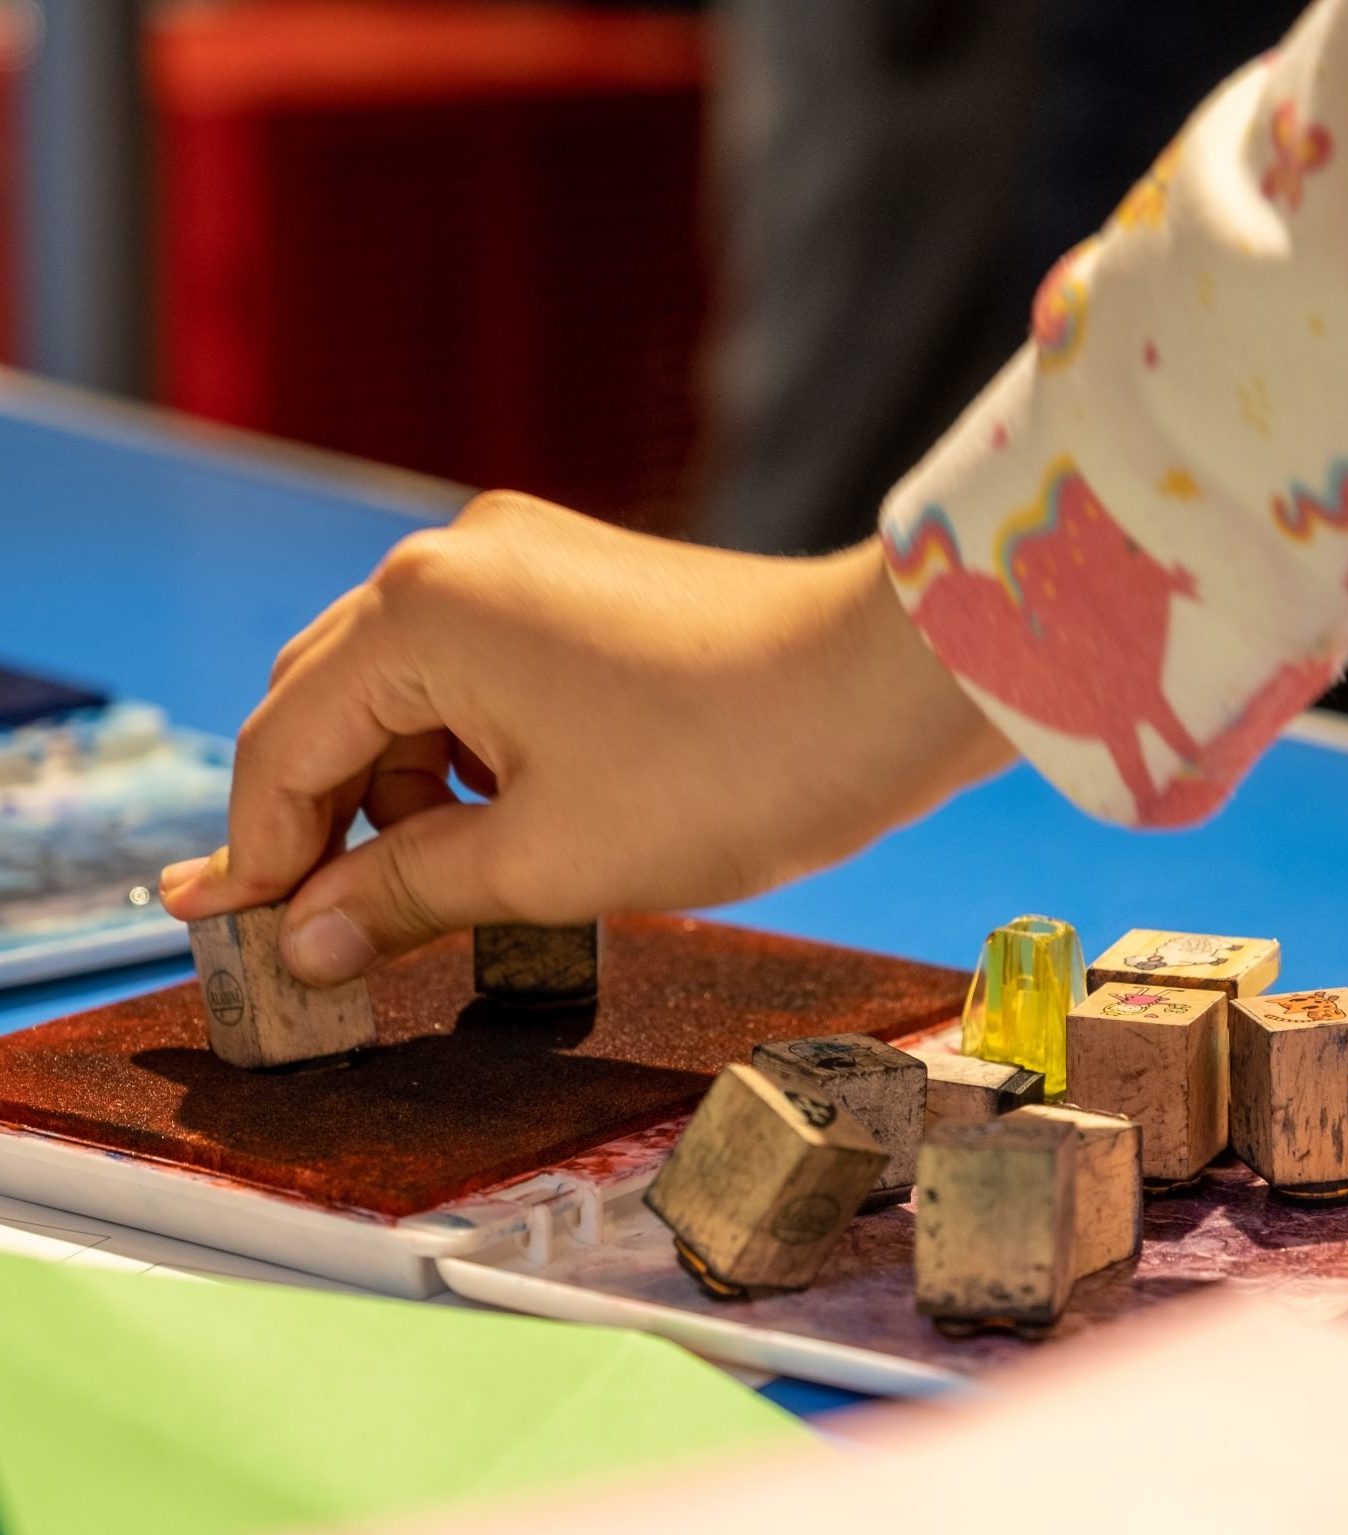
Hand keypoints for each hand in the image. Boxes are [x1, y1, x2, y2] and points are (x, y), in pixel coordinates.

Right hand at [160, 492, 1011, 984]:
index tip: (242, 942)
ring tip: (421, 890)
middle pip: (331, 704)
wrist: (887, 692)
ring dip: (397, 794)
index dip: (254, 855)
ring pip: (407, 693)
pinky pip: (478, 676)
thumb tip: (304, 942)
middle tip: (308, 930)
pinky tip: (491, 823)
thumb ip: (403, 895)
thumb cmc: (726, 770)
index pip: (282, 742)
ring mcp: (524, 562)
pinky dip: (465, 755)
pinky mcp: (578, 586)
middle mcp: (454, 561)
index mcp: (421, 611)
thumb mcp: (545, 859)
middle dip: (317, 821)